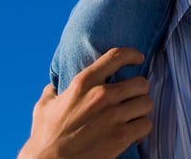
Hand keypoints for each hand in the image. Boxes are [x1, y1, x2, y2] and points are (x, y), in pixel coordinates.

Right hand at [17, 48, 151, 158]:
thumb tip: (53, 87)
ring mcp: (113, 116)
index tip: (138, 58)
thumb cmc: (45, 137)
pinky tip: (132, 133)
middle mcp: (102, 95)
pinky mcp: (121, 136)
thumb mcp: (44, 107)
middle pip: (140, 83)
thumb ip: (52, 92)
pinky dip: (141, 129)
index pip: (116, 56)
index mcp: (84, 82)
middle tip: (132, 99)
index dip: (132, 54)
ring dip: (141, 111)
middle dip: (139, 91)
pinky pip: (146, 125)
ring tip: (133, 117)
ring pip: (146, 103)